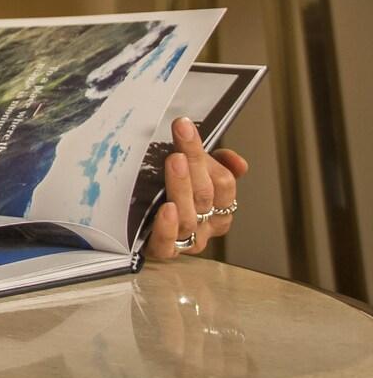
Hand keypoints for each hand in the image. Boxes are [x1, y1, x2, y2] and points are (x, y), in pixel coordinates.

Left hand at [143, 117, 248, 260]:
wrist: (139, 226)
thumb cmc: (169, 192)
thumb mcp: (193, 172)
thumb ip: (215, 164)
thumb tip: (238, 163)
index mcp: (220, 206)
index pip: (223, 182)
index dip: (206, 156)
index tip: (183, 126)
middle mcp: (207, 225)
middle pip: (205, 195)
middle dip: (194, 166)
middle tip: (180, 142)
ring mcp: (186, 240)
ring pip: (188, 216)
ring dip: (181, 188)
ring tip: (174, 164)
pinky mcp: (162, 250)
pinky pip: (167, 243)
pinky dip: (167, 227)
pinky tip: (166, 209)